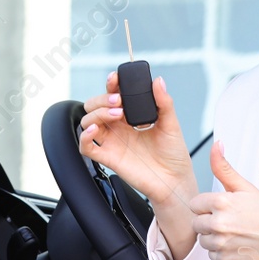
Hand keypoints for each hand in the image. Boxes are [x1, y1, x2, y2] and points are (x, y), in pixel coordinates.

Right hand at [77, 70, 196, 208]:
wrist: (174, 180)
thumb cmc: (173, 154)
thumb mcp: (171, 124)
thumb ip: (164, 102)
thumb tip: (159, 81)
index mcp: (131, 116)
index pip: (113, 95)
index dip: (111, 85)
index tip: (115, 78)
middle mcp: (118, 127)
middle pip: (94, 106)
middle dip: (102, 99)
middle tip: (119, 101)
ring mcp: (112, 142)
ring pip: (88, 122)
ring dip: (97, 113)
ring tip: (116, 114)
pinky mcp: (108, 158)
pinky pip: (86, 147)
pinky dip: (84, 137)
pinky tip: (94, 130)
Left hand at [190, 140, 258, 259]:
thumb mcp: (246, 188)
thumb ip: (224, 169)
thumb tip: (216, 145)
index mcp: (222, 202)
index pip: (195, 204)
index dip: (208, 206)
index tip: (224, 209)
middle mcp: (219, 223)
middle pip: (196, 223)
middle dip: (209, 222)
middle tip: (231, 222)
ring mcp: (221, 244)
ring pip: (203, 241)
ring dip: (214, 239)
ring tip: (235, 234)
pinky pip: (211, 256)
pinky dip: (221, 253)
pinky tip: (237, 246)